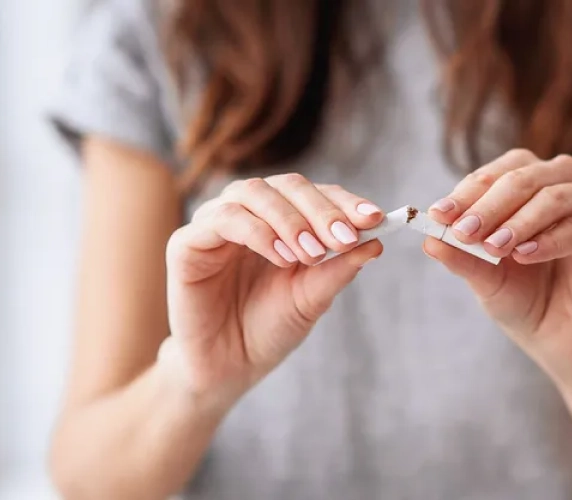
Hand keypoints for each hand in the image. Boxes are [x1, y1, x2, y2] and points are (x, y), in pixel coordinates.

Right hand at [161, 175, 383, 403]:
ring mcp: (215, 224)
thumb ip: (338, 269)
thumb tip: (376, 241)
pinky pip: (222, 219)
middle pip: (287, 185)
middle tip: (344, 237)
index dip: (344, 202)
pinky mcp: (187, 243)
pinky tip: (281, 257)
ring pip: (254, 192)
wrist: (228, 369)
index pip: (316, 194)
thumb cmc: (269, 329)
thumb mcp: (312, 298)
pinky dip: (256, 232)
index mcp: (282, 220)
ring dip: (290, 220)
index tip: (375, 218)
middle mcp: (249, 213)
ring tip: (311, 254)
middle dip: (321, 209)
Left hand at [424, 150, 571, 379]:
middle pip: (524, 177)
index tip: (438, 216)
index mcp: (527, 183)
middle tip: (464, 231)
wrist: (558, 336)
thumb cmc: (522, 297)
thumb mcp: (484, 278)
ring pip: (556, 195)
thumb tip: (428, 240)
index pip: (496, 173)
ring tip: (494, 247)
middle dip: (489, 205)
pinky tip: (525, 255)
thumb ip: (461, 257)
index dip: (466, 192)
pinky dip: (553, 238)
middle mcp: (562, 183)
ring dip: (521, 220)